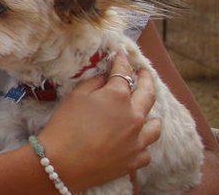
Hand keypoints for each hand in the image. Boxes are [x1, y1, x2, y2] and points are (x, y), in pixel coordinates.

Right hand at [37, 52, 161, 190]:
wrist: (62, 162)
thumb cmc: (65, 126)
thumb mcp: (76, 96)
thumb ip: (95, 83)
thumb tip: (106, 78)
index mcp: (118, 96)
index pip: (123, 72)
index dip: (121, 61)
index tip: (121, 55)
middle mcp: (134, 116)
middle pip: (148, 93)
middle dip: (146, 79)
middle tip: (144, 72)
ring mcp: (138, 139)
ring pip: (155, 125)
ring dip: (151, 115)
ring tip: (148, 113)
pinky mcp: (135, 159)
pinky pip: (146, 149)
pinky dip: (142, 143)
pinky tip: (135, 141)